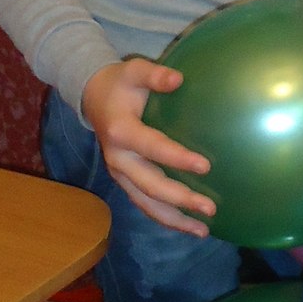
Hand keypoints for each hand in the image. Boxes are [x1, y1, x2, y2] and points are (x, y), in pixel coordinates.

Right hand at [81, 58, 215, 234]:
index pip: (152, 147)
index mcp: (121, 132)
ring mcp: (120, 174)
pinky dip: (165, 217)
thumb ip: (154, 74)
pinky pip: (145, 203)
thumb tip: (178, 79)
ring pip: (146, 203)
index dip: (177, 158)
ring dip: (174, 219)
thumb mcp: (134, 70)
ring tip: (202, 231)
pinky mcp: (125, 181)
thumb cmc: (120, 83)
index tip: (205, 166)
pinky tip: (189, 225)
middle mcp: (118, 159)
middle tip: (210, 208)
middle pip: (149, 185)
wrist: (93, 97)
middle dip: (179, 199)